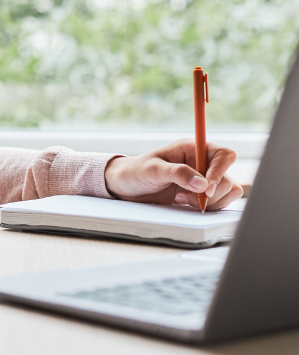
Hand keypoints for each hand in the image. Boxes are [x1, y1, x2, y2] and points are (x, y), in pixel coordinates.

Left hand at [104, 138, 243, 209]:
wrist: (126, 186)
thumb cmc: (136, 171)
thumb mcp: (153, 170)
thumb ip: (178, 173)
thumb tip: (202, 183)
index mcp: (193, 148)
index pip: (224, 155)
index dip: (220, 172)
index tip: (205, 188)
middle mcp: (202, 162)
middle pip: (228, 177)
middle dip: (211, 192)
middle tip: (187, 196)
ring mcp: (204, 178)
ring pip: (228, 191)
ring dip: (210, 201)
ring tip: (183, 199)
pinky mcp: (201, 193)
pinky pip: (220, 201)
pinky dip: (208, 207)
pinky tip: (184, 203)